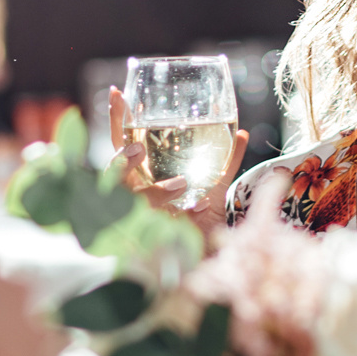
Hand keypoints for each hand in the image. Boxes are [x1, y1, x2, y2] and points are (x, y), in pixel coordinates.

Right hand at [105, 85, 246, 242]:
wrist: (206, 262)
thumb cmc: (200, 222)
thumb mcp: (213, 188)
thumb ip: (225, 161)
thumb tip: (242, 134)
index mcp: (140, 178)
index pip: (121, 145)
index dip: (116, 120)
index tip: (117, 93)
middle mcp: (133, 198)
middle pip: (114, 177)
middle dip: (122, 162)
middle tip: (138, 150)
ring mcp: (140, 221)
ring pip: (135, 204)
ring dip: (155, 192)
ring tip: (180, 185)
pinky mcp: (155, 243)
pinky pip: (164, 229)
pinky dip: (183, 218)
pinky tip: (199, 208)